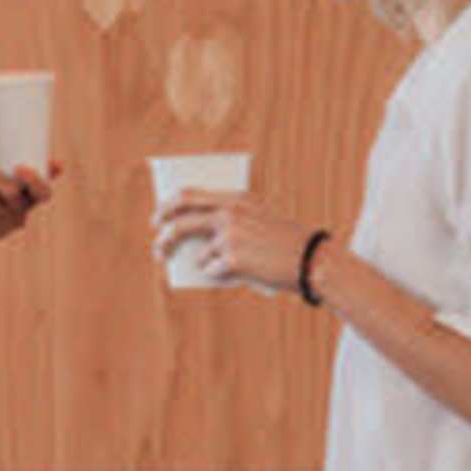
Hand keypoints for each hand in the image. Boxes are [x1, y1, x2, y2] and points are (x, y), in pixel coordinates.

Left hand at [156, 190, 316, 296]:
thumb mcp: (260, 219)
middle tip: (158, 247)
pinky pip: (213, 272)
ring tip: (226, 268)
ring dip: (206, 265)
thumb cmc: (287, 243)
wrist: (312, 261)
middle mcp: (229, 213)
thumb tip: (194, 241)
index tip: (159, 216)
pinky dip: (222, 276)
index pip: (188, 195)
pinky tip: (245, 273)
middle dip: (165, 235)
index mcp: (236, 198)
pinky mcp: (231, 259)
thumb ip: (230, 220)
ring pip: (200, 255)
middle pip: (180, 222)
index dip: (168, 205)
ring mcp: (229, 236)